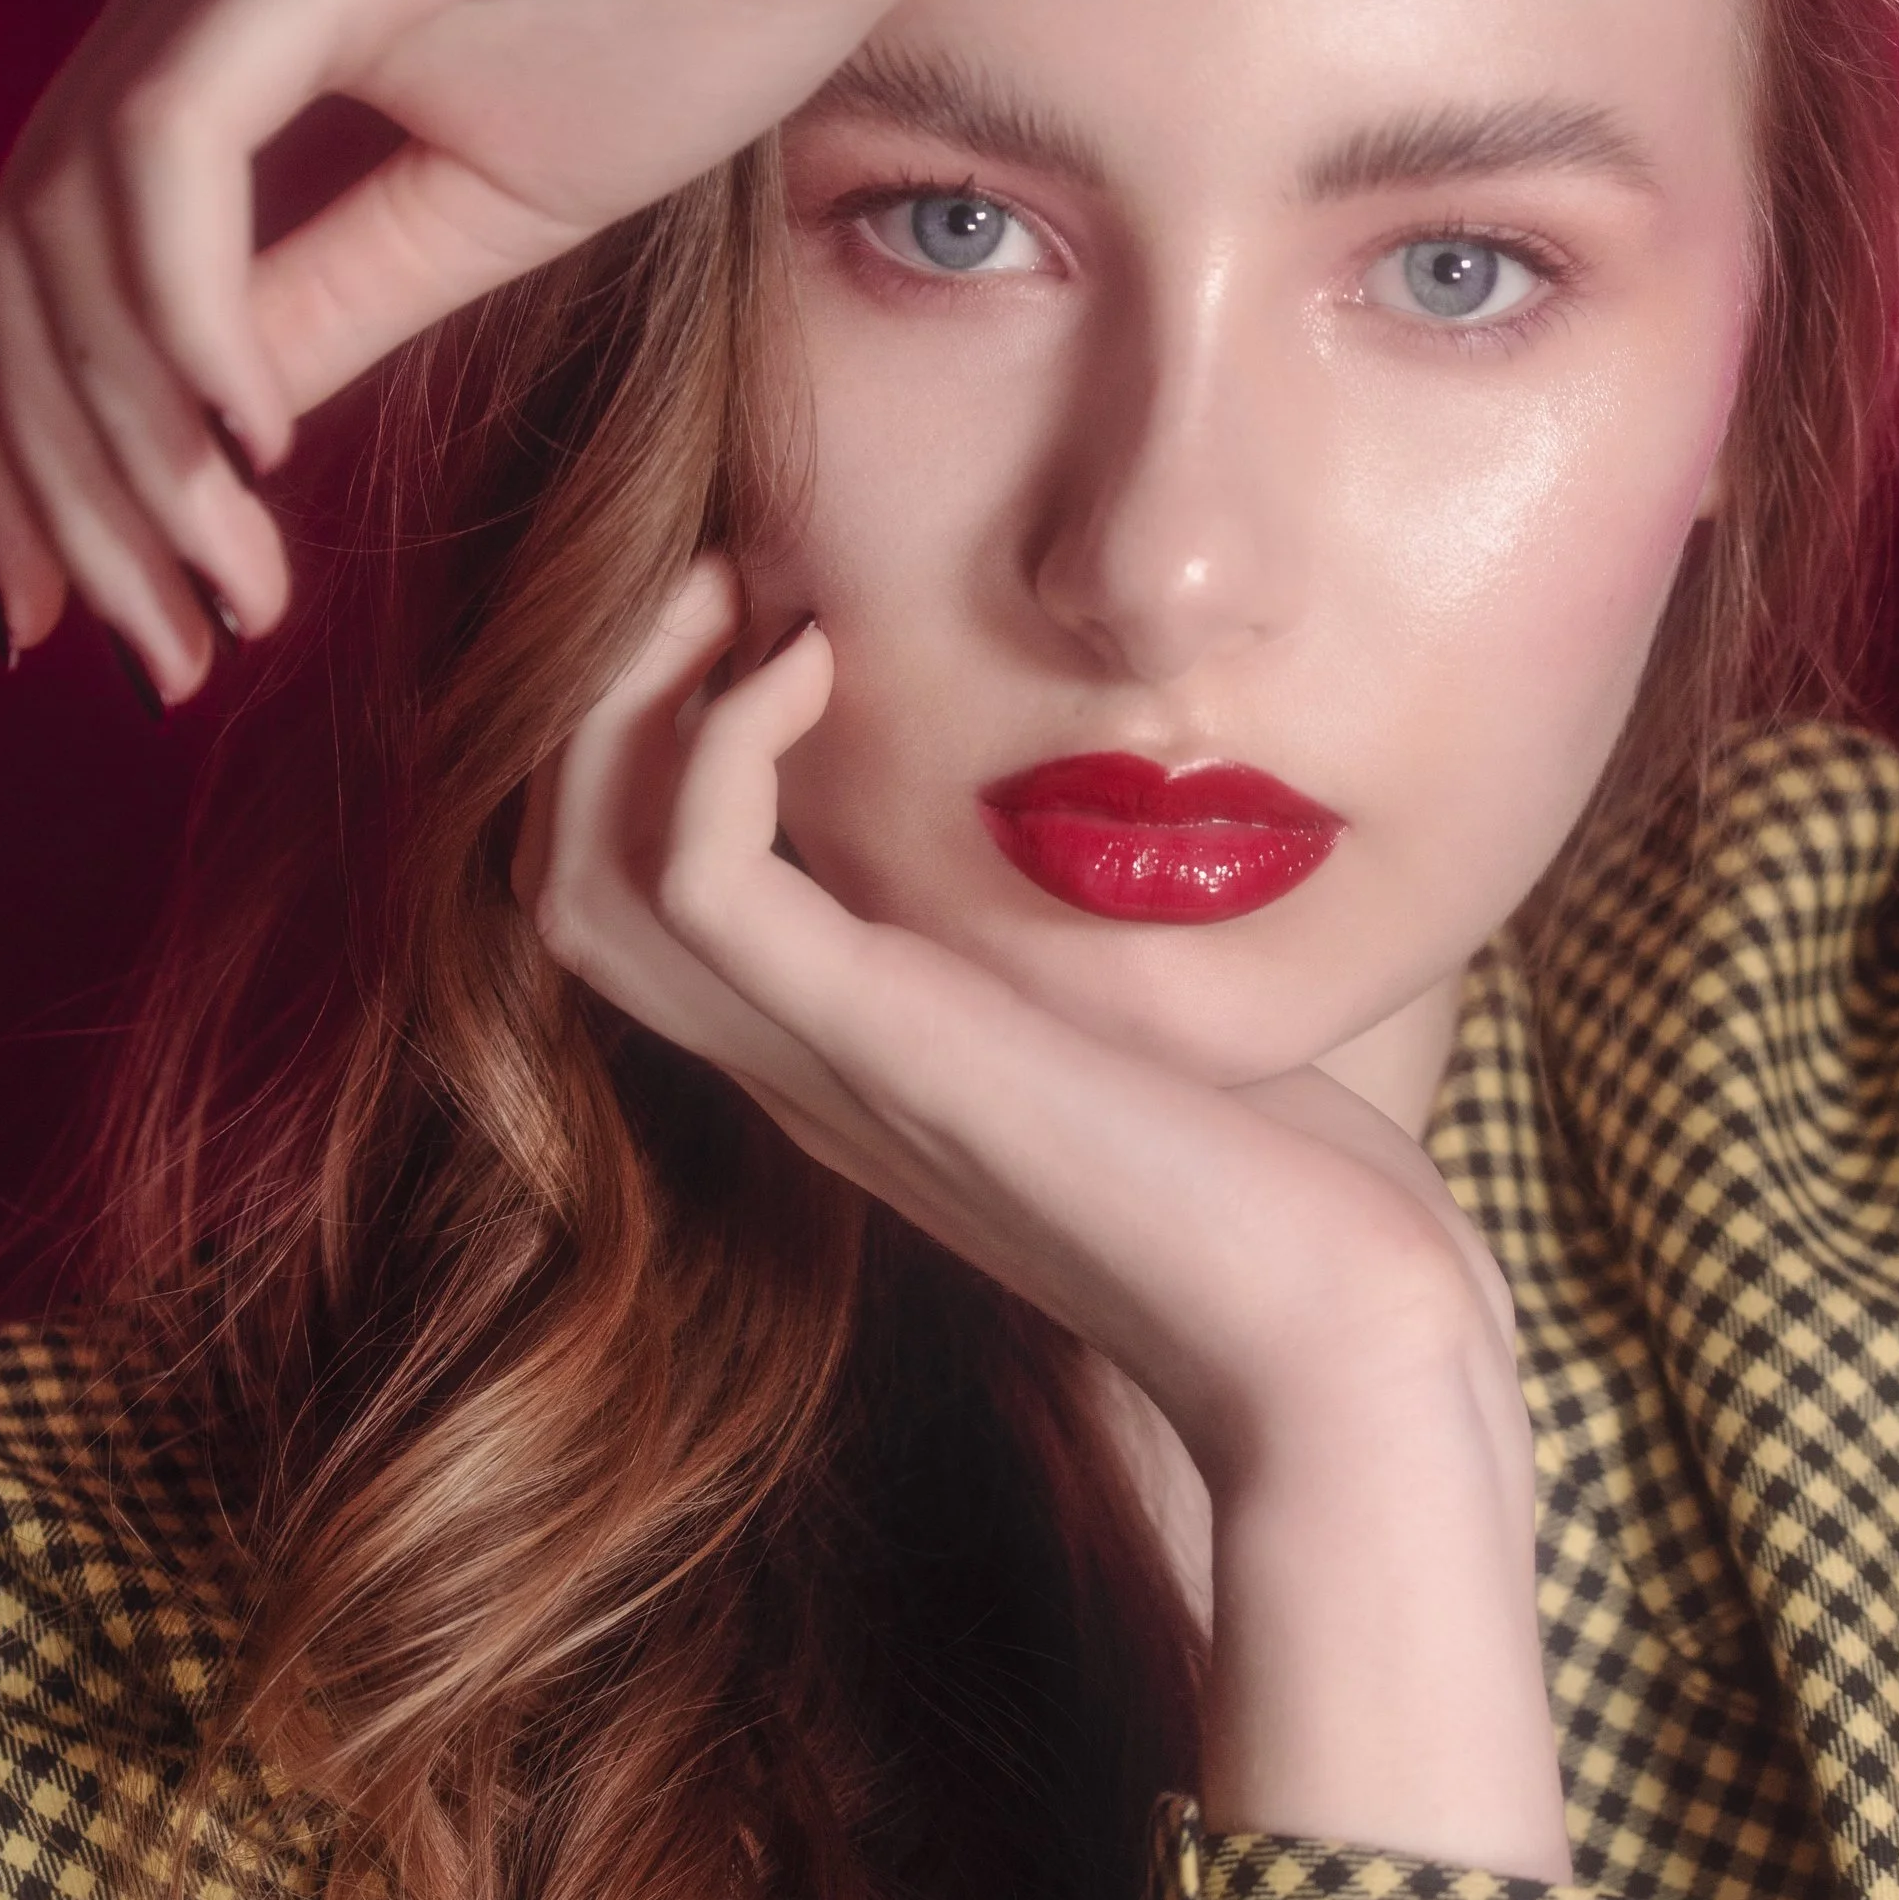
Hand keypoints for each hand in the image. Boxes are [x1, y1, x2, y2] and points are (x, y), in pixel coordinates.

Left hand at [0, 0, 1062, 699]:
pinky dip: (187, 312)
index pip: (43, 268)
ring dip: (130, 441)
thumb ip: (330, 306)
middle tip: (157, 662)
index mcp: (218, 21)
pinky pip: (176, 143)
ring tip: (225, 594)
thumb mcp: (488, 211)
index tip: (85, 622)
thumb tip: (204, 441)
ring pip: (69, 222)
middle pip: (18, 264)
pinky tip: (255, 446)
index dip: (31, 459)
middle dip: (63, 490)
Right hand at [529, 559, 1519, 1497]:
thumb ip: (1067, 912)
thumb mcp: (1135, 1001)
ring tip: (729, 592)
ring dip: (620, 707)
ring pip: (577, 883)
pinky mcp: (876, 1046)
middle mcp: (792, 1059)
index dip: (642, 734)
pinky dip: (721, 745)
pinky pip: (697, 883)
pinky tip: (817, 661)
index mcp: (836, 1046)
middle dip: (596, 700)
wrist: (1341, 1330)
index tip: (759, 600)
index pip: (626, 891)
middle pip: (557, 876)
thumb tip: (1104, 781)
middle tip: (711, 570)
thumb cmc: (1281, 1172)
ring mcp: (819, 1063)